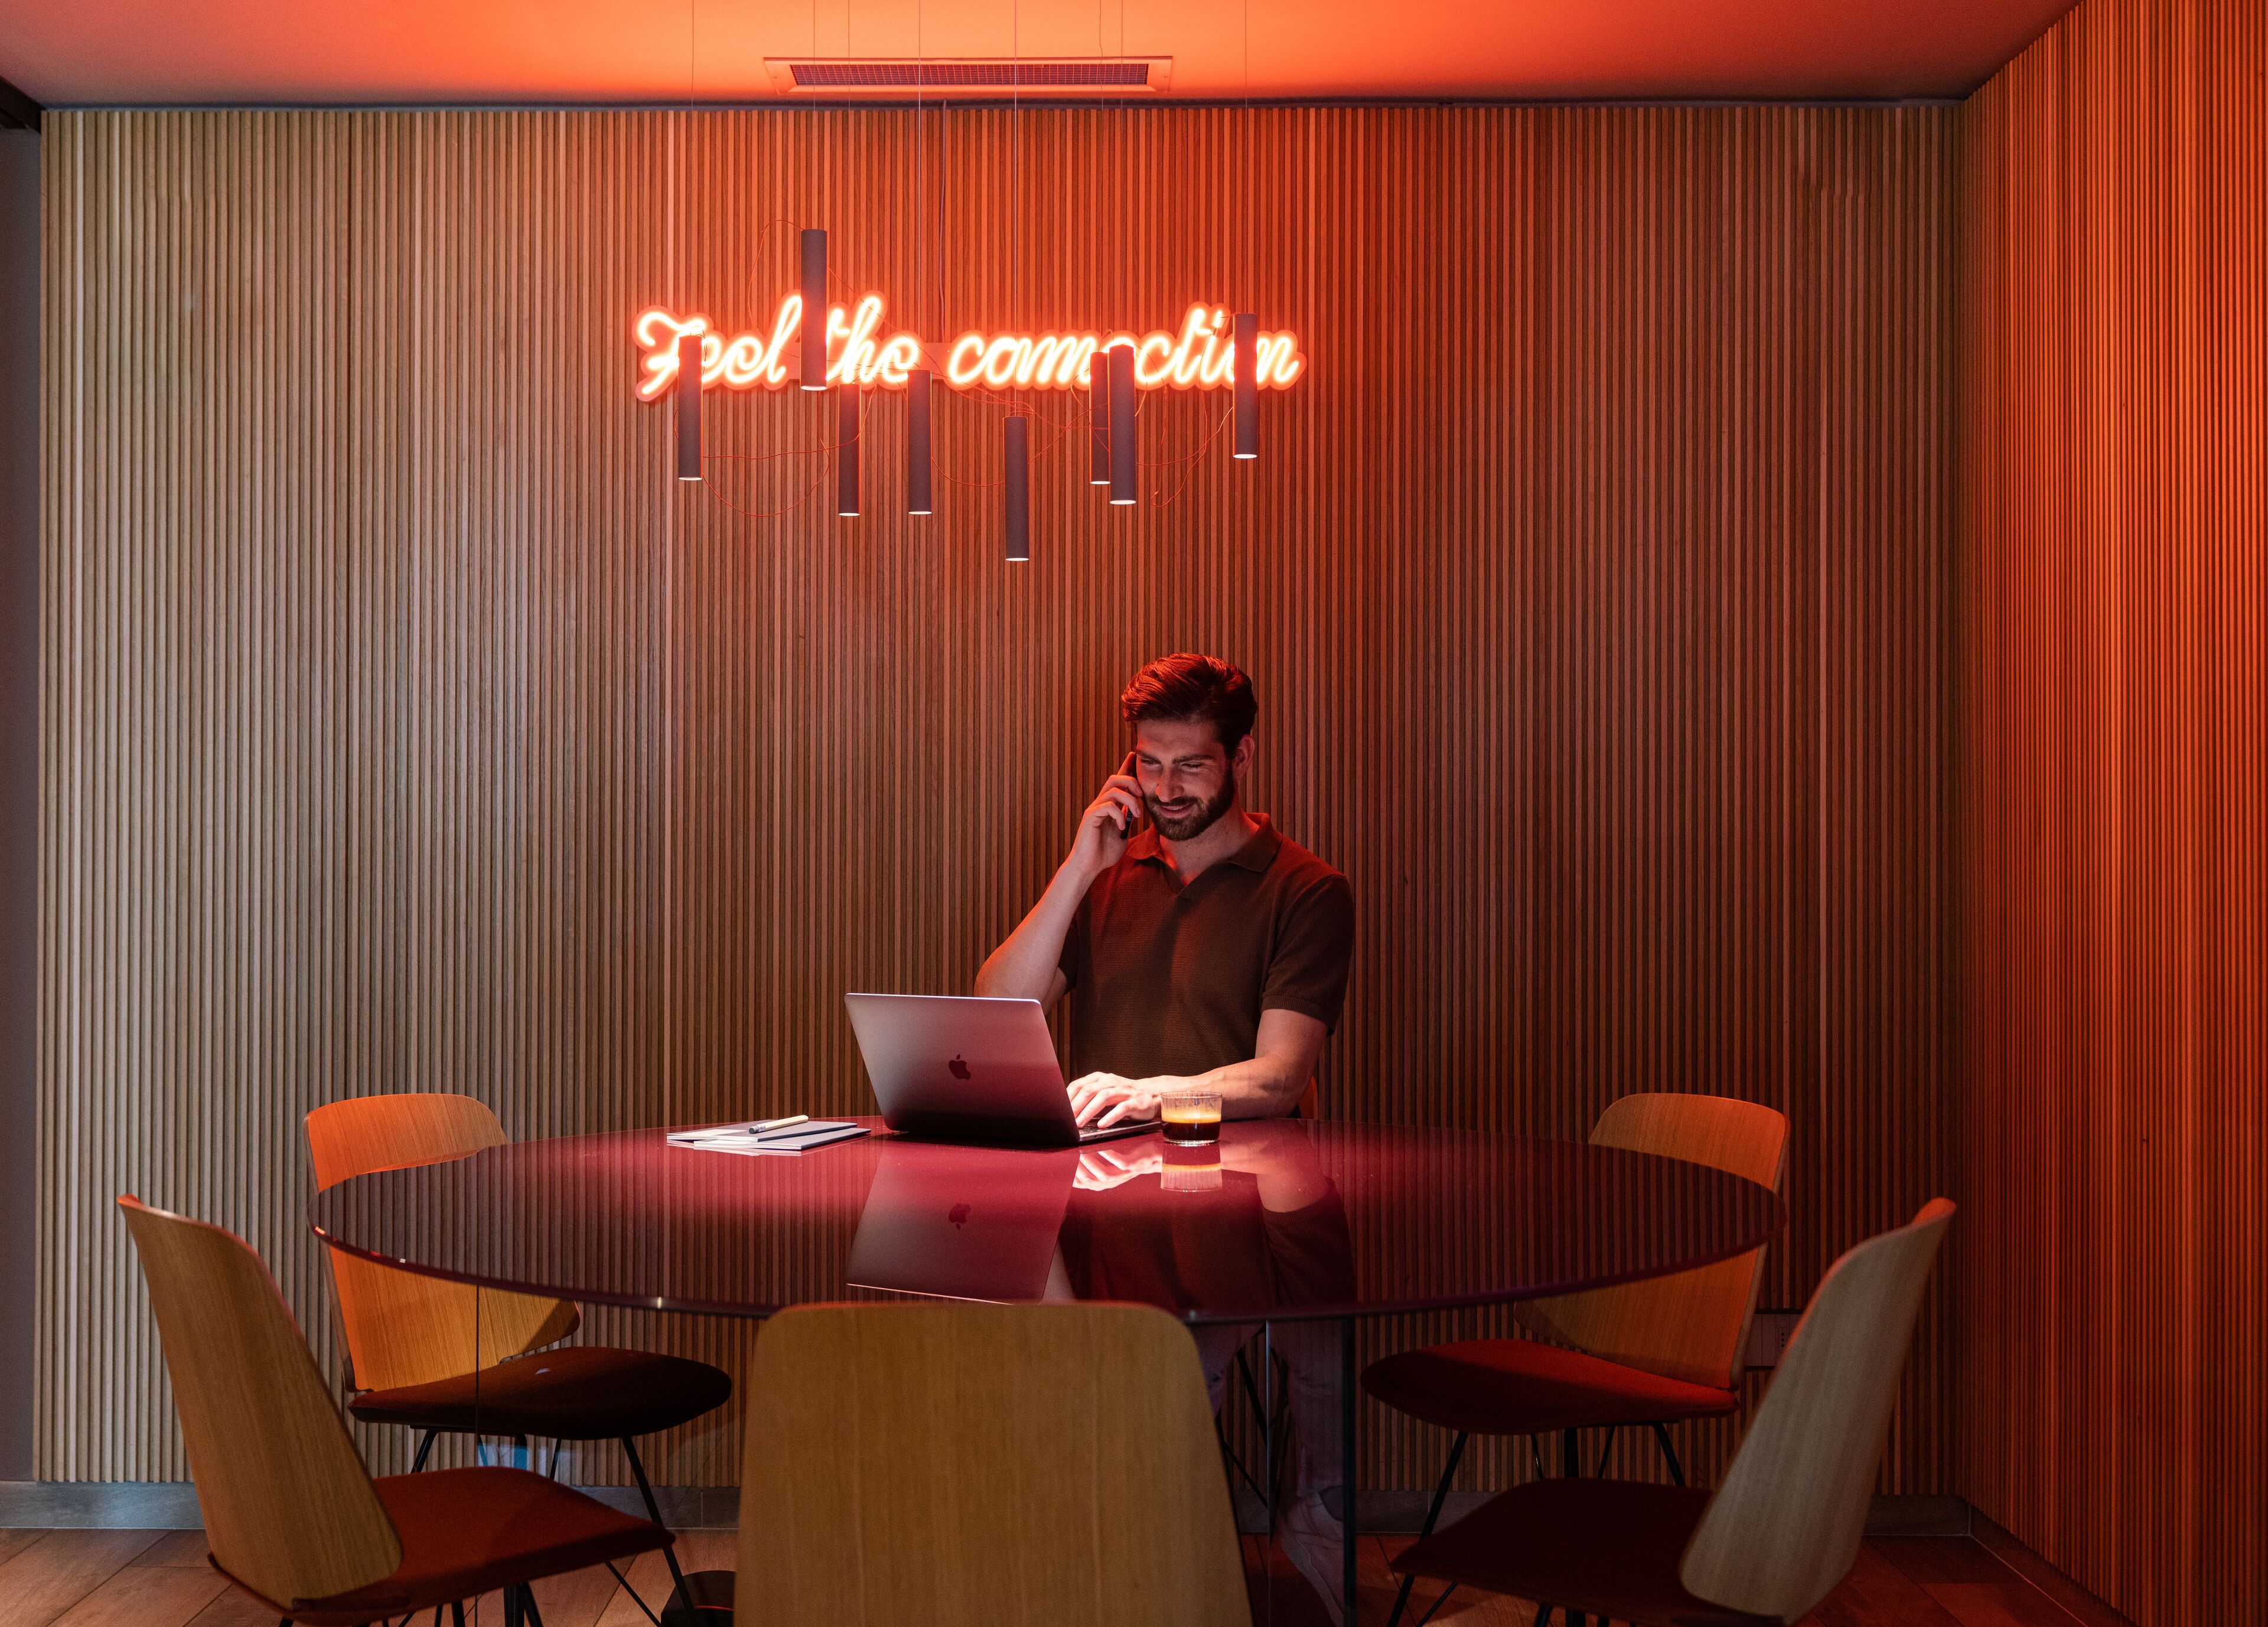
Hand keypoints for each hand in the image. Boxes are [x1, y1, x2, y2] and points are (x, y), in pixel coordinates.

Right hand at [1066, 754, 1143, 878]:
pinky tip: (1121, 827)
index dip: (1126, 767)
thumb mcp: (1122, 835)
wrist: (1088, 867)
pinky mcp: (1090, 817)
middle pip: (1115, 778)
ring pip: (1113, 790)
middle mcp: (1100, 804)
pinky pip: (1107, 806)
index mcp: (1108, 806)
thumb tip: (1137, 810)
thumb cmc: (1103, 853)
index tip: (1134, 755)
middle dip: (1131, 781)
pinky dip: (1119, 815)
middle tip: (1141, 795)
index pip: (1117, 782)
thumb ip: (1128, 821)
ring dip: (1130, 800)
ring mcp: (1094, 809)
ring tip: (1137, 815)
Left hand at [1067, 1071, 1161, 1127]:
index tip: (1060, 1110)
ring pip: (1104, 1097)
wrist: (1151, 1095)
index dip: (1068, 1097)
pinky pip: (1121, 1108)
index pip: (1079, 1084)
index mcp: (1101, 1078)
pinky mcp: (1135, 1102)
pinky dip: (1110, 1116)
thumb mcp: (1105, 1092)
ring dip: (1089, 1111)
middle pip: (1090, 1090)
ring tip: (1080, 1123)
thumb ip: (1089, 1097)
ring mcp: (1124, 1091)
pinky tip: (1101, 1125)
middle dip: (1076, 1105)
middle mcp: (1111, 1082)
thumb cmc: (1123, 1096)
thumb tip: (1068, 1110)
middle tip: (1067, 1119)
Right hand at [1074, 1145, 1164, 1190]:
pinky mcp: (1132, 1165)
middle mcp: (1111, 1181)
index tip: (1061, 1166)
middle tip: (1069, 1158)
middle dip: (1078, 1171)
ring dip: (1091, 1164)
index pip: (1083, 1184)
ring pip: (1103, 1175)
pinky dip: (1110, 1156)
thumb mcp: (1107, 1162)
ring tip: (1082, 1153)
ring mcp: (1122, 1174)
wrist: (1152, 1156)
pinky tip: (1102, 1147)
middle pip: (1090, 1181)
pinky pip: (1120, 1163)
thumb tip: (1072, 1153)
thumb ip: (1091, 1163)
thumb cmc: (1127, 1155)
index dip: (1072, 1177)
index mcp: (1103, 1182)